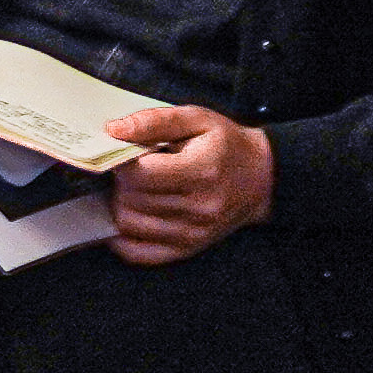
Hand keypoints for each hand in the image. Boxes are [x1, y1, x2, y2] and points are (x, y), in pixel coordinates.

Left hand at [102, 106, 275, 264]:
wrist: (260, 178)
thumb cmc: (225, 145)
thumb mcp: (196, 119)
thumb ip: (154, 121)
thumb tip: (112, 130)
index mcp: (201, 171)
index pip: (139, 174)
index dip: (123, 162)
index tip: (128, 154)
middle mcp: (199, 207)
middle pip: (132, 198)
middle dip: (122, 182)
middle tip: (133, 170)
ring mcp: (193, 233)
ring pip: (129, 224)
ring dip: (122, 205)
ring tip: (135, 190)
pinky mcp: (187, 249)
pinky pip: (139, 254)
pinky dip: (123, 239)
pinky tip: (128, 218)